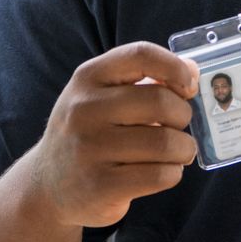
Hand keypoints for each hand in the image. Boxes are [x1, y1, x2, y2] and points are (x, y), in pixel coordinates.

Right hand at [30, 42, 199, 228]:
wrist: (47, 186)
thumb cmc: (89, 133)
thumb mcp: (102, 96)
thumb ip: (144, 79)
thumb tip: (193, 70)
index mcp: (87, 78)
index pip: (141, 55)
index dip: (175, 67)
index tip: (189, 85)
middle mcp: (84, 109)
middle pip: (161, 102)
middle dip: (183, 115)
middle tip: (179, 126)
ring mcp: (89, 149)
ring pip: (166, 143)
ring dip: (183, 149)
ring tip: (177, 152)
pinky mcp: (100, 186)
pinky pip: (160, 175)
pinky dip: (173, 173)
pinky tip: (163, 172)